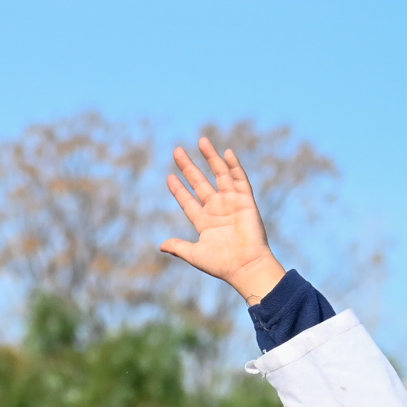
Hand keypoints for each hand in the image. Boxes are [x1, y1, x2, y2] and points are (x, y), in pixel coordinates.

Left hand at [157, 137, 284, 301]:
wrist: (246, 266)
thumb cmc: (221, 264)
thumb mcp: (194, 255)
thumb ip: (178, 247)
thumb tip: (161, 245)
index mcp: (204, 222)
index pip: (188, 201)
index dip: (178, 189)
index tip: (169, 177)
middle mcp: (217, 209)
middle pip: (200, 182)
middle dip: (189, 167)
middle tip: (177, 151)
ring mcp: (231, 203)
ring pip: (219, 175)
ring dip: (211, 158)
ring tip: (201, 141)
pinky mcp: (246, 201)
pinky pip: (240, 180)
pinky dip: (234, 166)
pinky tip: (227, 153)